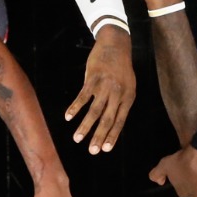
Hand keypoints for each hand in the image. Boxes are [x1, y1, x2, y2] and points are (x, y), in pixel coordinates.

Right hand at [65, 25, 134, 153]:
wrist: (116, 45)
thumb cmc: (120, 68)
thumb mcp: (127, 85)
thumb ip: (119, 102)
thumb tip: (111, 122)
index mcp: (128, 97)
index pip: (120, 121)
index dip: (112, 136)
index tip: (105, 150)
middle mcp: (118, 93)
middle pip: (107, 119)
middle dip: (98, 136)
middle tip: (91, 151)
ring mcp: (105, 85)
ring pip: (94, 110)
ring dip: (85, 126)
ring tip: (77, 138)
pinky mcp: (93, 77)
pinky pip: (83, 96)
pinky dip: (75, 107)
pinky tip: (68, 117)